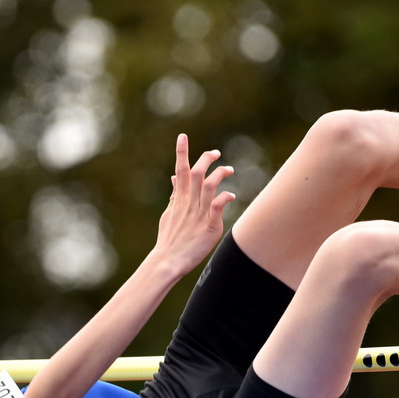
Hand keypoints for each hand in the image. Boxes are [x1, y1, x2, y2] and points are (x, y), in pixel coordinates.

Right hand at [153, 134, 235, 274]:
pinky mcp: (209, 226)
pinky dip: (224, 197)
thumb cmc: (169, 239)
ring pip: (208, 186)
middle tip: (216, 153)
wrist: (167, 261)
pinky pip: (217, 207)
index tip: (183, 136)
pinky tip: (231, 194)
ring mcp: (198, 214)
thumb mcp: (169, 213)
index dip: (181, 152)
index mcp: (179, 199)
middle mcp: (188, 203)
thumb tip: (175, 178)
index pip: (179, 170)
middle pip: (196, 173)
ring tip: (229, 169)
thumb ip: (175, 195)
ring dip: (219, 174)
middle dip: (206, 159)